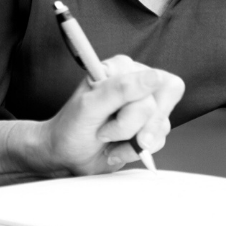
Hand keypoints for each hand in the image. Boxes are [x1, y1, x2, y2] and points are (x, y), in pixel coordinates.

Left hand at [32, 55, 184, 174]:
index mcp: (123, 69)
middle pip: (159, 105)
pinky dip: (135, 151)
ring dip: (131, 141)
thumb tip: (154, 77)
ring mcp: (143, 108)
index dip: (139, 103)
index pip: (155, 80)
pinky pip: (159, 141)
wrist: (65, 155)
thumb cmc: (71, 127)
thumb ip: (121, 89)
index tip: (115, 113)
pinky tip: (116, 148)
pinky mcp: (146, 129)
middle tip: (108, 133)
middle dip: (133, 126)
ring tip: (107, 140)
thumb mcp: (90, 107)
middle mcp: (136, 85)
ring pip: (161, 126)